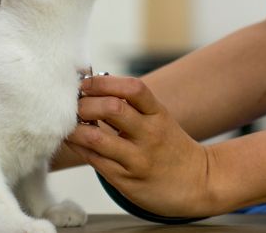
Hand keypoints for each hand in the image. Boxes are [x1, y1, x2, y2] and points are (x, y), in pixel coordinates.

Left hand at [66, 75, 215, 217]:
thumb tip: (92, 88)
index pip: (133, 88)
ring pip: (97, 138)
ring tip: (67, 123)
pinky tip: (73, 140)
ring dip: (75, 128)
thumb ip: (132, 106)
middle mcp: (150, 135)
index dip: (104, 82)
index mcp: (158, 114)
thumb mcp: (159, 119)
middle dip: (85, 104)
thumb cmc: (171, 147)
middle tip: (72, 105)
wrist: (199, 183)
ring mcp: (138, 159)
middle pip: (112, 109)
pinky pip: (95, 161)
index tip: (85, 83)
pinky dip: (78, 147)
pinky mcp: (126, 181)